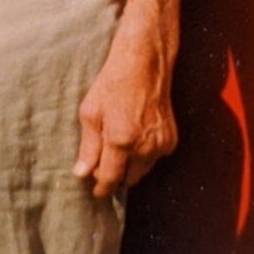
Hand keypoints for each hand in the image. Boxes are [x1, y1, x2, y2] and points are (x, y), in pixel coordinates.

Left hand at [73, 0, 177, 199]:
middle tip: (104, 161)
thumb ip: (88, 148)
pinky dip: (144, 154)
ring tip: (119, 142)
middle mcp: (144, 147)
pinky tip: (136, 134)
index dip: (100, 188)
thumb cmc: (113, 84)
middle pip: (128, 180)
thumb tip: (82, 174)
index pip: (110, 179)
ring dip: (130, 165)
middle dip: (115, 175)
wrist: (144, 63)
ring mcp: (161, 144)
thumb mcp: (90, 113)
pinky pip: (155, 158)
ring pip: (142, 171)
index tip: (95, 190)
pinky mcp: (171, 139)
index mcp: (121, 141)